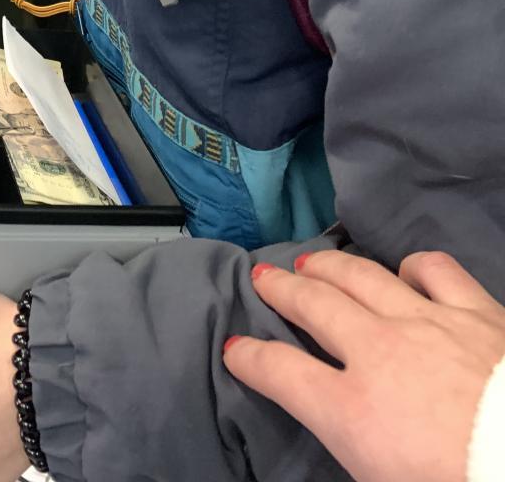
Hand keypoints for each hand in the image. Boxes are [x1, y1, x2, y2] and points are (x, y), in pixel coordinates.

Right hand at [224, 250, 504, 481]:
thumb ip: (356, 451)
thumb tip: (346, 440)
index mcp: (351, 411)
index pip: (279, 372)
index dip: (249, 359)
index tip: (235, 349)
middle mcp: (378, 353)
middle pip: (314, 304)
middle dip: (280, 288)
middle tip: (262, 274)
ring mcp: (427, 322)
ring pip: (363, 276)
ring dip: (331, 266)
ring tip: (312, 261)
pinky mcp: (475, 311)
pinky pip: (434, 271)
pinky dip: (412, 267)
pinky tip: (404, 272)